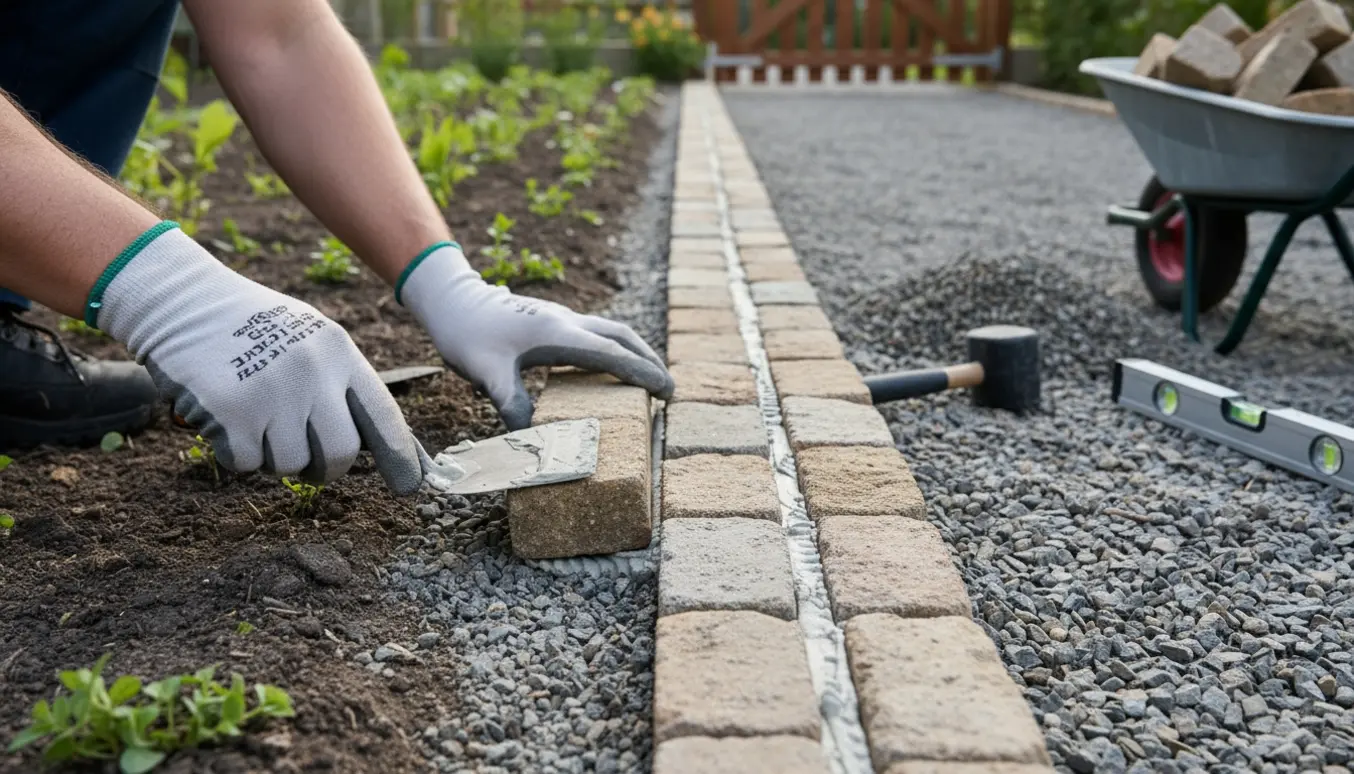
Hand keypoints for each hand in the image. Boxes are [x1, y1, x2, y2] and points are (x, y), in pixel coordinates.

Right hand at [94, 223, 423, 493]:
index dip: (400, 457)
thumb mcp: (308, 339)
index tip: (411, 486)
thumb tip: (372, 444)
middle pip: (340, 454)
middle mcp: (313, 373)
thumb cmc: (250, 326)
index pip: (383, 416)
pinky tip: (225, 416)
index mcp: (339, 352)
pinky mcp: (232, 413)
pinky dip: (235, 452)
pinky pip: (246, 464)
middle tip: (308, 464)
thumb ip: (339, 384)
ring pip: (289, 465)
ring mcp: (273, 393)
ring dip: (271, 456)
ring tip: (254, 417)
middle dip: (324, 469)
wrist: (182, 301)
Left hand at [399, 243, 674, 429]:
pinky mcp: (552, 319)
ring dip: (634, 351)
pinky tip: (607, 367)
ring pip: (611, 331)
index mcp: (559, 333)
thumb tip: (534, 442)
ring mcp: (560, 317)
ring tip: (648, 377)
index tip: (667, 392)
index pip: (612, 355)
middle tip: (668, 390)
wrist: (451, 299)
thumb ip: (513, 406)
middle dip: (649, 360)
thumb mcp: (487, 374)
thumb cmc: (466, 334)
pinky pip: (595, 332)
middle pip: (622, 336)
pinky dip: (612, 348)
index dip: (643, 374)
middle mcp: (567, 321)